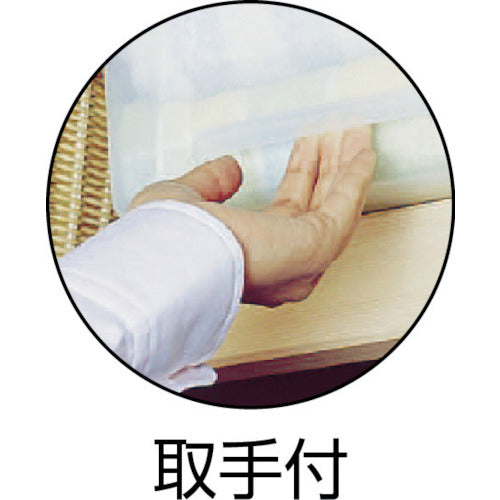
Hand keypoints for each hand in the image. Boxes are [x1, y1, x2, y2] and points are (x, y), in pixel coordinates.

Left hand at [129, 127, 374, 306]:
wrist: (170, 256)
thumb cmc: (166, 238)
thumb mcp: (186, 199)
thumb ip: (211, 183)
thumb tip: (230, 167)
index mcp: (253, 253)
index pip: (288, 209)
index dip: (301, 174)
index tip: (308, 148)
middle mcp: (282, 263)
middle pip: (317, 205)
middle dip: (329, 167)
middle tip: (337, 134)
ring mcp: (302, 260)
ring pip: (334, 205)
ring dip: (346, 167)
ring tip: (354, 132)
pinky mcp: (316, 248)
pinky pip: (344, 208)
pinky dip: (355, 178)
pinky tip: (362, 152)